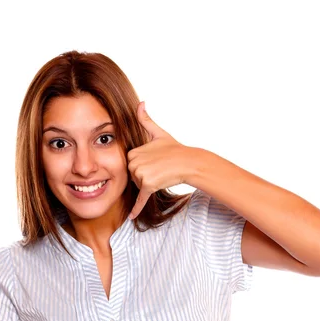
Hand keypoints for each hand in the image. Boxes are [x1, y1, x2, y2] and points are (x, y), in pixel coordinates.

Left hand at [127, 102, 193, 219]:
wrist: (189, 162)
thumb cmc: (175, 148)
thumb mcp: (159, 133)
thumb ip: (146, 120)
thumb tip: (140, 102)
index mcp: (134, 152)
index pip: (132, 164)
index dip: (143, 164)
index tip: (154, 161)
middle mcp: (135, 163)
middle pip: (134, 175)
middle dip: (145, 175)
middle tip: (159, 168)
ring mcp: (141, 175)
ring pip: (138, 185)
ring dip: (148, 184)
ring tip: (161, 175)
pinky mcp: (147, 186)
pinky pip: (140, 200)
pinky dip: (136, 209)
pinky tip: (131, 218)